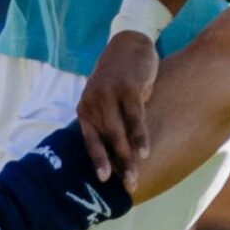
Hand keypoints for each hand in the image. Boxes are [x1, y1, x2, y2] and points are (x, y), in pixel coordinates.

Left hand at [78, 33, 157, 189]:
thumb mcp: (108, 99)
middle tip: (130, 185)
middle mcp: (93, 103)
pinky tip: (144, 151)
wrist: (129, 44)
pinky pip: (134, 117)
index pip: (90, 140)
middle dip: (119, 165)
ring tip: (135, 174)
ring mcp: (109, 94)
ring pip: (119, 132)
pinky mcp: (127, 88)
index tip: (104, 179)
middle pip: (107, 140)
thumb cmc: (120, 78)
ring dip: (128, 156)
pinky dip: (139, 136)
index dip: (98, 160)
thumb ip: (111, 121)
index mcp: (86, 109)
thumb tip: (121, 153)